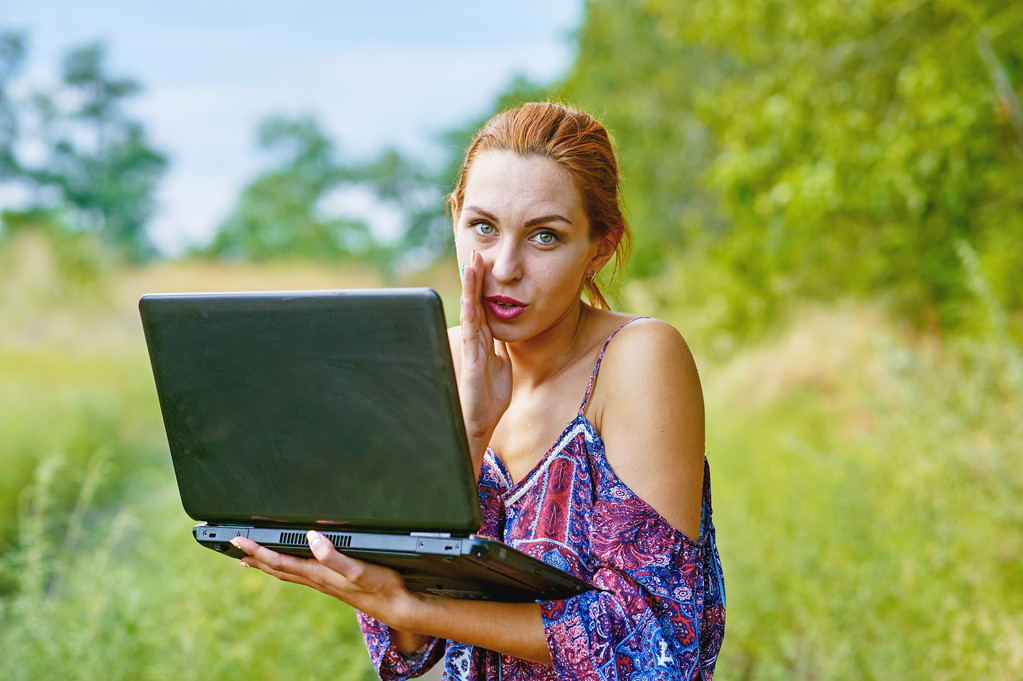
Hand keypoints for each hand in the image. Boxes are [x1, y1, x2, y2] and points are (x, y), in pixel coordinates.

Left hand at [230, 531, 417, 629]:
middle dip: (255, 557)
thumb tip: (311, 538)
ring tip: (252, 559)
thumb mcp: (358, 569)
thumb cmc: (380, 587)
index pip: (280, 561)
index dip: (258, 550)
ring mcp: (324, 583)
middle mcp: (316, 580)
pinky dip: (286, 568)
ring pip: (287, 573)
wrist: (397, 607)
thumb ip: (334, 555)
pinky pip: (300, 575)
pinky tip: (291, 566)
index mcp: (318, 574)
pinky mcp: (333, 584)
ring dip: (268, 564)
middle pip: (277, 568)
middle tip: (235, 547)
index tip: (239, 540)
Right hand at [458, 249, 511, 473]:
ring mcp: (471, 349)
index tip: (484, 260)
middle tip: (475, 251)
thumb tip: (506, 330)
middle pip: (474, 301)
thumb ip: (501, 346)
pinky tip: (469, 300)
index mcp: (484, 339)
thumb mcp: (502, 363)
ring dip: (470, 288)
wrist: (480, 422)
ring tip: (471, 265)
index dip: (483, 282)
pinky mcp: (471, 361)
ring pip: (470, 311)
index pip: (482, 304)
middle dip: (474, 276)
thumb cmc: (489, 396)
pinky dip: (469, 315)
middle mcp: (475, 339)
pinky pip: (470, 334)